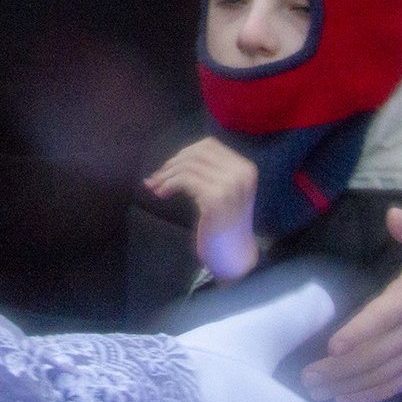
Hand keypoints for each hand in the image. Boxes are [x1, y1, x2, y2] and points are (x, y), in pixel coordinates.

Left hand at [146, 138, 261, 280]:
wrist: (235, 257)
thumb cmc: (225, 226)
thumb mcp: (222, 192)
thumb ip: (205, 173)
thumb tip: (168, 163)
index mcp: (245, 168)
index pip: (209, 145)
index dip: (184, 153)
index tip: (170, 167)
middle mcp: (241, 173)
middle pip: (197, 153)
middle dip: (173, 162)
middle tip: (157, 178)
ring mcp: (230, 185)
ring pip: (188, 165)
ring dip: (166, 174)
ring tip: (156, 187)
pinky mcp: (215, 198)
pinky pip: (185, 180)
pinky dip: (168, 184)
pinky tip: (162, 194)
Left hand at [302, 211, 401, 401]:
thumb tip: (394, 214)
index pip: (383, 320)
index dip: (359, 334)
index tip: (332, 346)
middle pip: (375, 355)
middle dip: (340, 369)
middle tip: (306, 378)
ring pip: (381, 375)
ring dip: (348, 386)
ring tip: (316, 391)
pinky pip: (396, 385)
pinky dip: (371, 395)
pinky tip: (345, 400)